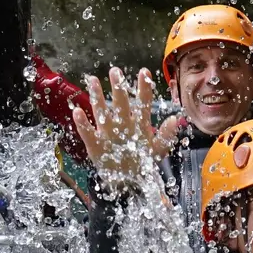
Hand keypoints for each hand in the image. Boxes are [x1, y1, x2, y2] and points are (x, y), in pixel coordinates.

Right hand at [71, 67, 168, 192]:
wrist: (127, 181)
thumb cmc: (142, 162)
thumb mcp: (158, 150)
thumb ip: (166, 135)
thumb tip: (175, 119)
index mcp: (138, 123)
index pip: (143, 102)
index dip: (144, 87)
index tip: (145, 72)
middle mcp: (122, 123)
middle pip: (120, 101)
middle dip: (118, 86)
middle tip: (115, 71)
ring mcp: (107, 132)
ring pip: (101, 110)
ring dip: (96, 97)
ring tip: (92, 81)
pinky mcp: (95, 144)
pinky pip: (87, 132)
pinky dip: (83, 123)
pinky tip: (78, 112)